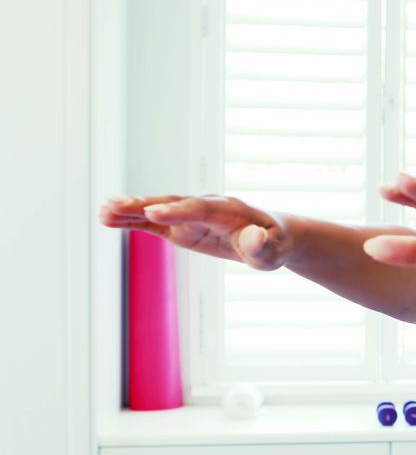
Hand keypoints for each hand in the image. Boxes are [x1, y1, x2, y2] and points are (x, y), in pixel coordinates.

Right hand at [98, 194, 295, 270]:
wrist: (272, 236)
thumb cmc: (274, 244)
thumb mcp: (274, 251)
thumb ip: (262, 246)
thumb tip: (254, 238)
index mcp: (229, 211)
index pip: (201, 209)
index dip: (178, 211)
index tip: (153, 212)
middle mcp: (206, 207)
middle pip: (172, 203)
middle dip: (144, 204)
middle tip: (114, 204)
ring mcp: (190, 216)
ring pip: (157, 210)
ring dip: (131, 210)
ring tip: (102, 211)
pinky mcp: (181, 227)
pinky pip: (153, 223)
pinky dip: (132, 220)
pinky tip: (108, 219)